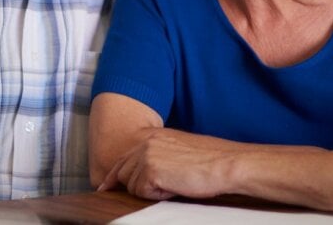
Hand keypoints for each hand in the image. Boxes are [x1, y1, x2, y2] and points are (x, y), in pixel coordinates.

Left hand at [98, 128, 235, 200]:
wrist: (227, 164)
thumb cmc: (212, 161)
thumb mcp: (179, 151)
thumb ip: (158, 156)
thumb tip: (144, 173)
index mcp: (153, 136)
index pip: (124, 157)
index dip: (114, 175)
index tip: (105, 186)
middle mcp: (145, 143)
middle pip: (123, 172)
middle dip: (133, 185)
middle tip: (160, 188)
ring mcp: (146, 156)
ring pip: (132, 185)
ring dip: (151, 190)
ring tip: (175, 184)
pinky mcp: (150, 171)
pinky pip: (142, 192)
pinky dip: (157, 195)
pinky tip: (175, 187)